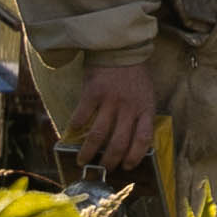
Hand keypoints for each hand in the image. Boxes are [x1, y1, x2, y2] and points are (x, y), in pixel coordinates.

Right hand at [68, 57, 160, 177]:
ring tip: (83, 160)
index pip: (143, 140)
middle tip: (102, 169)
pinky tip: (71, 134)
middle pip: (119, 143)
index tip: (127, 166)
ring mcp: (111, 100)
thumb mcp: (146, 94)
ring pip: (98, 135)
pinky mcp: (93, 92)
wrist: (121, 48)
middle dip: (109, 161)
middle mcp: (129, 107)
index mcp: (145, 108)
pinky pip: (82, 116)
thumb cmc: (134, 74)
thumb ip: (140, 115)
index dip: (135, 156)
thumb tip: (132, 140)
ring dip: (89, 152)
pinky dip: (75, 127)